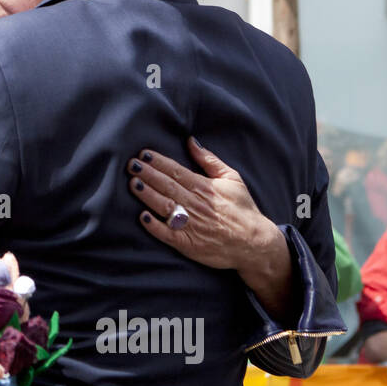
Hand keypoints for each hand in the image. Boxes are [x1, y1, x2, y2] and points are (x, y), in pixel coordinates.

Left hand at [128, 137, 280, 275]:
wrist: (255, 244)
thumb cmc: (242, 209)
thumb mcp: (232, 179)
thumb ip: (210, 160)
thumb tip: (191, 141)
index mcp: (205, 188)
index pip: (176, 171)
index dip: (159, 162)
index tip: (144, 154)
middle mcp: (196, 205)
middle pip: (167, 186)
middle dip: (148, 174)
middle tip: (131, 164)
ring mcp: (192, 225)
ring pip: (165, 207)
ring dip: (147, 195)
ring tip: (133, 183)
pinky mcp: (189, 244)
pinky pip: (168, 234)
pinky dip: (155, 226)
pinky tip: (143, 217)